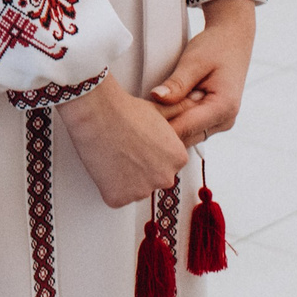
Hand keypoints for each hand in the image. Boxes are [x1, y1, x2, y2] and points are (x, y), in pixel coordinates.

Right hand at [58, 77, 190, 208]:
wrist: (96, 111)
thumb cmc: (126, 109)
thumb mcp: (160, 110)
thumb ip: (183, 110)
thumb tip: (200, 98)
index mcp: (178, 159)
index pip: (166, 164)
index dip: (149, 152)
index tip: (137, 140)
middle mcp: (165, 179)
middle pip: (152, 178)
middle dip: (140, 168)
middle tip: (124, 146)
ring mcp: (141, 191)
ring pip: (134, 189)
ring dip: (124, 178)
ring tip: (113, 153)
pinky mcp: (118, 198)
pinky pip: (116, 197)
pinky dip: (109, 185)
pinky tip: (105, 164)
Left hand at [149, 0, 255, 145]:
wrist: (233, 39)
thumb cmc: (215, 46)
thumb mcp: (194, 61)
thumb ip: (177, 83)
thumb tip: (156, 98)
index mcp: (224, 107)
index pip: (186, 128)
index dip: (160, 127)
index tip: (136, 120)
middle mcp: (225, 120)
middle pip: (185, 136)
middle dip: (161, 129)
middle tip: (135, 116)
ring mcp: (220, 123)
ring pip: (187, 135)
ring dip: (168, 125)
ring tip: (145, 112)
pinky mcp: (212, 120)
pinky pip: (190, 128)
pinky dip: (175, 120)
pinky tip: (160, 110)